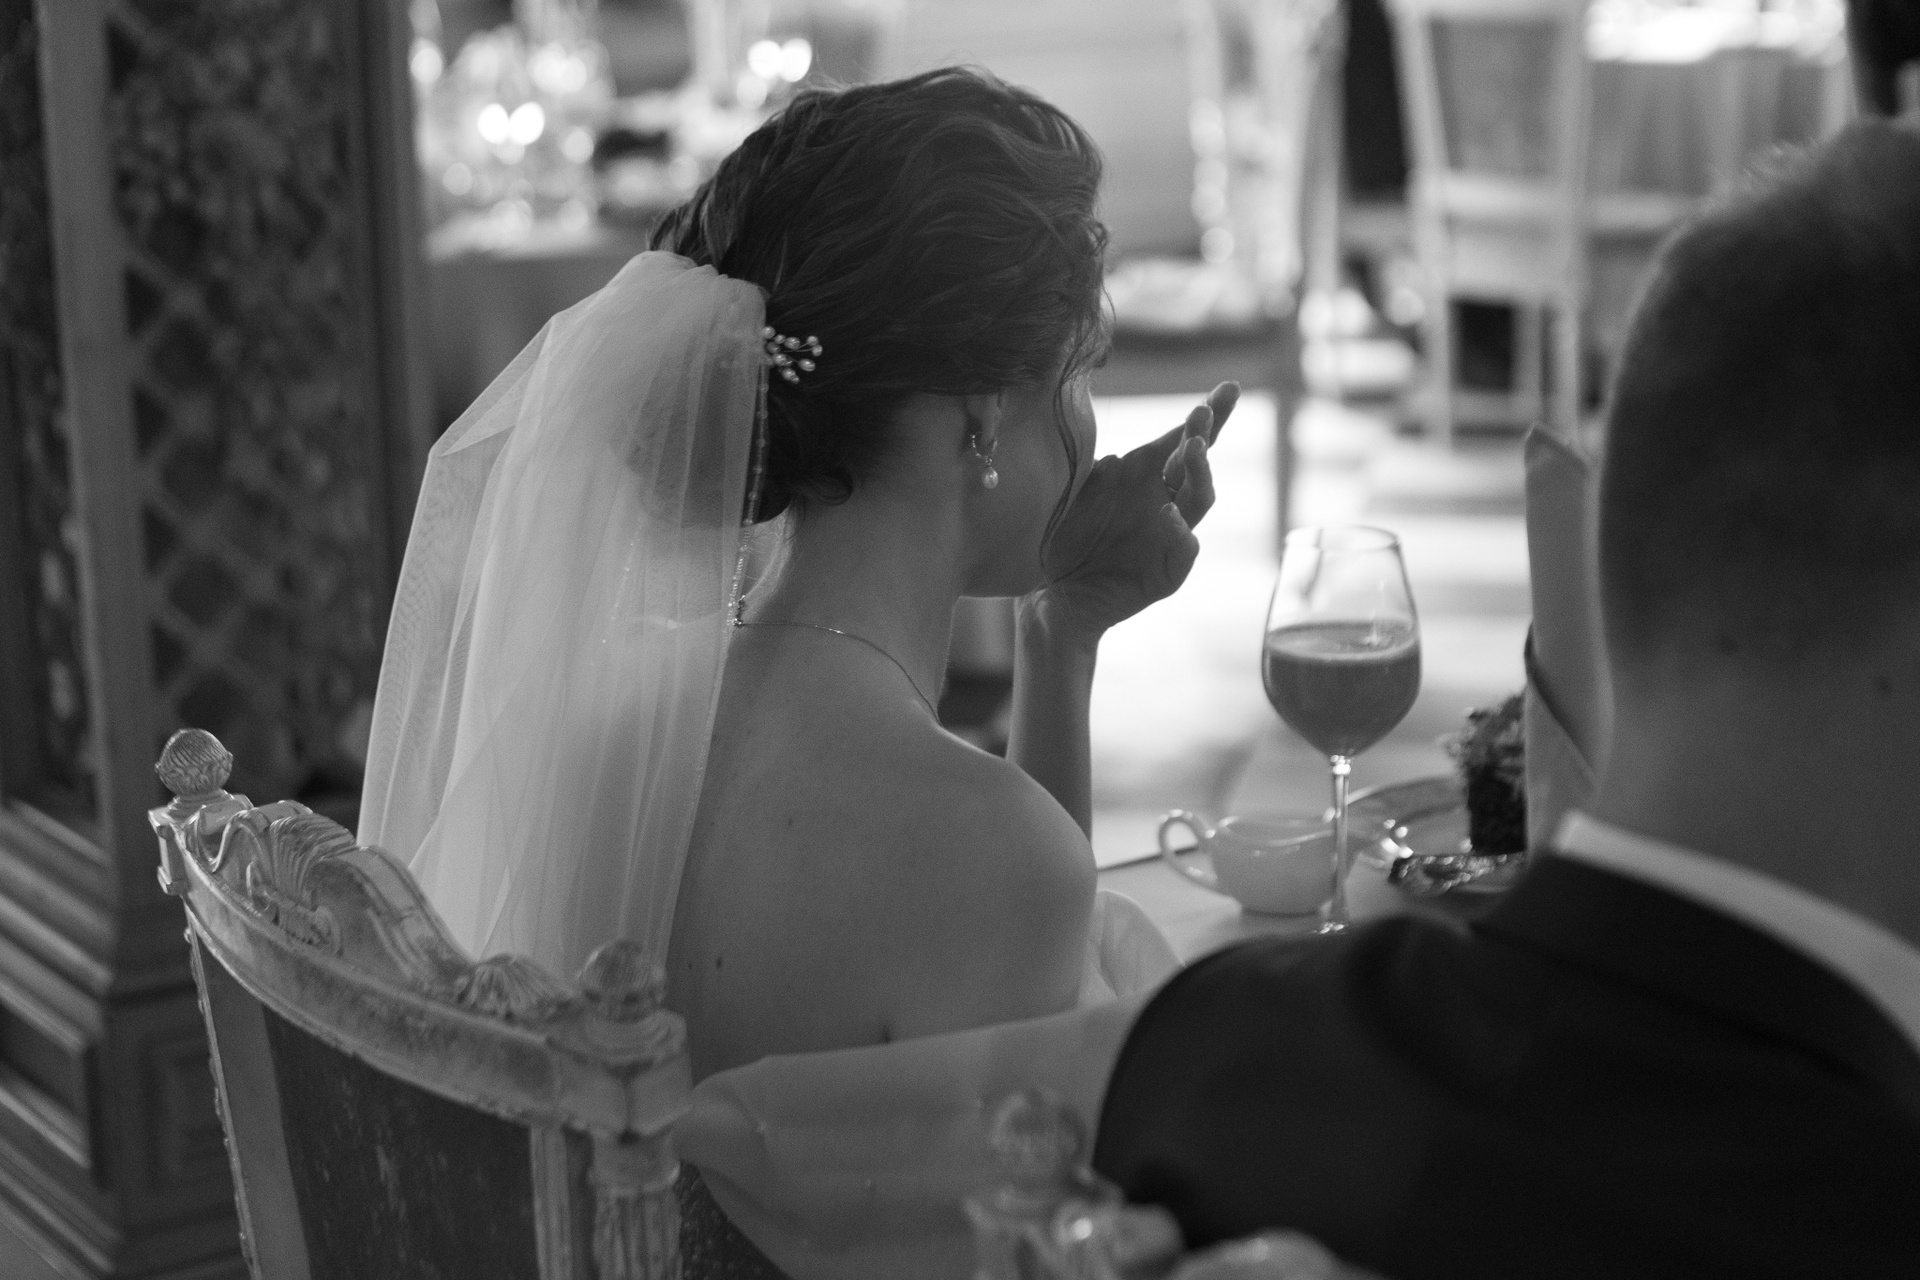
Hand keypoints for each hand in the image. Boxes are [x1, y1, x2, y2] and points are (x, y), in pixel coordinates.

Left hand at [1027, 382, 1238, 639]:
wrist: (1050, 595)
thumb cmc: (1060, 538)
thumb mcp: (1070, 492)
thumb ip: (1094, 470)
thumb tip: (1110, 459)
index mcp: (1143, 476)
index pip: (1181, 439)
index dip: (1207, 414)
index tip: (1229, 387)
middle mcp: (1163, 501)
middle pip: (1197, 463)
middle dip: (1205, 434)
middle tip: (1204, 412)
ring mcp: (1168, 538)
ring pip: (1198, 501)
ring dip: (1199, 472)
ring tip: (1192, 448)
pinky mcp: (1166, 574)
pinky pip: (1183, 552)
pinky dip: (1179, 534)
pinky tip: (1168, 514)